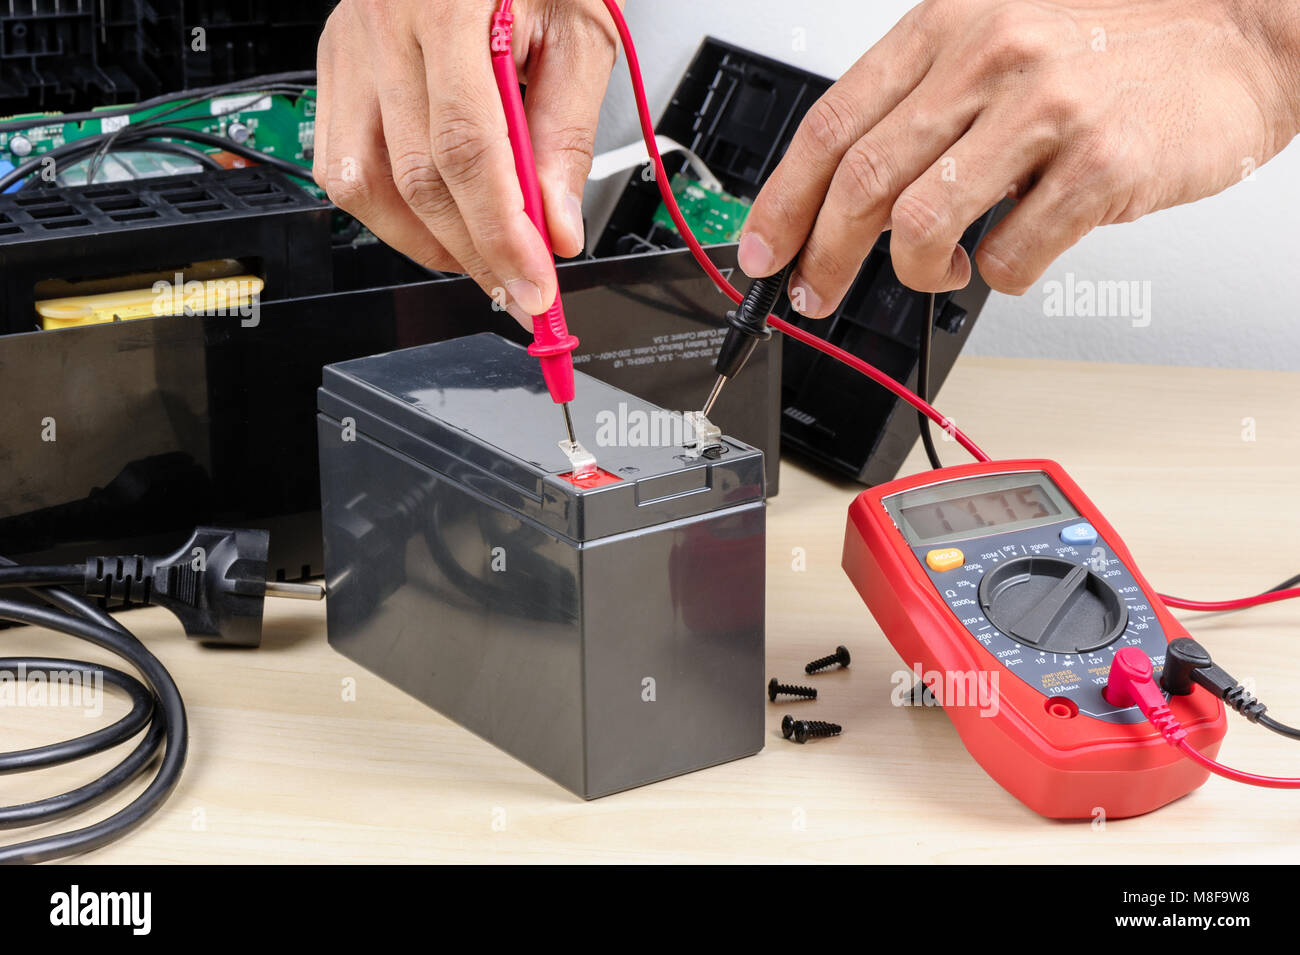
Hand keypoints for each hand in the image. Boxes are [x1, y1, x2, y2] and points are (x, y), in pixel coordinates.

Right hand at [314, 0, 620, 324]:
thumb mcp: (579, 31)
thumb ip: (565, 133)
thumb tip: (554, 226)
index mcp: (446, 6)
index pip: (466, 150)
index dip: (501, 233)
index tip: (535, 284)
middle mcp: (382, 27)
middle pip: (416, 178)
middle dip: (474, 251)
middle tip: (519, 288)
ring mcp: (348, 48)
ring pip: (363, 183)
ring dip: (428, 241)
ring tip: (480, 258)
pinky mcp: (334, 65)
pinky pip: (341, 164)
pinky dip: (387, 211)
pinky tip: (433, 220)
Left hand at [739, 0, 1299, 315]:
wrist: (1243, 27)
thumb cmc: (1116, 36)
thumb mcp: (1001, 36)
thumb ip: (928, 105)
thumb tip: (855, 195)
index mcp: (947, 25)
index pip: (832, 124)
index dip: (784, 200)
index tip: (762, 249)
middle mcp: (988, 57)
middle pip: (862, 182)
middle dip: (824, 253)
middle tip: (815, 290)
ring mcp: (1045, 111)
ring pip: (923, 227)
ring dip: (917, 271)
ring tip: (939, 270)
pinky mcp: (1100, 168)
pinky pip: (1012, 256)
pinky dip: (1000, 275)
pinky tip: (1014, 253)